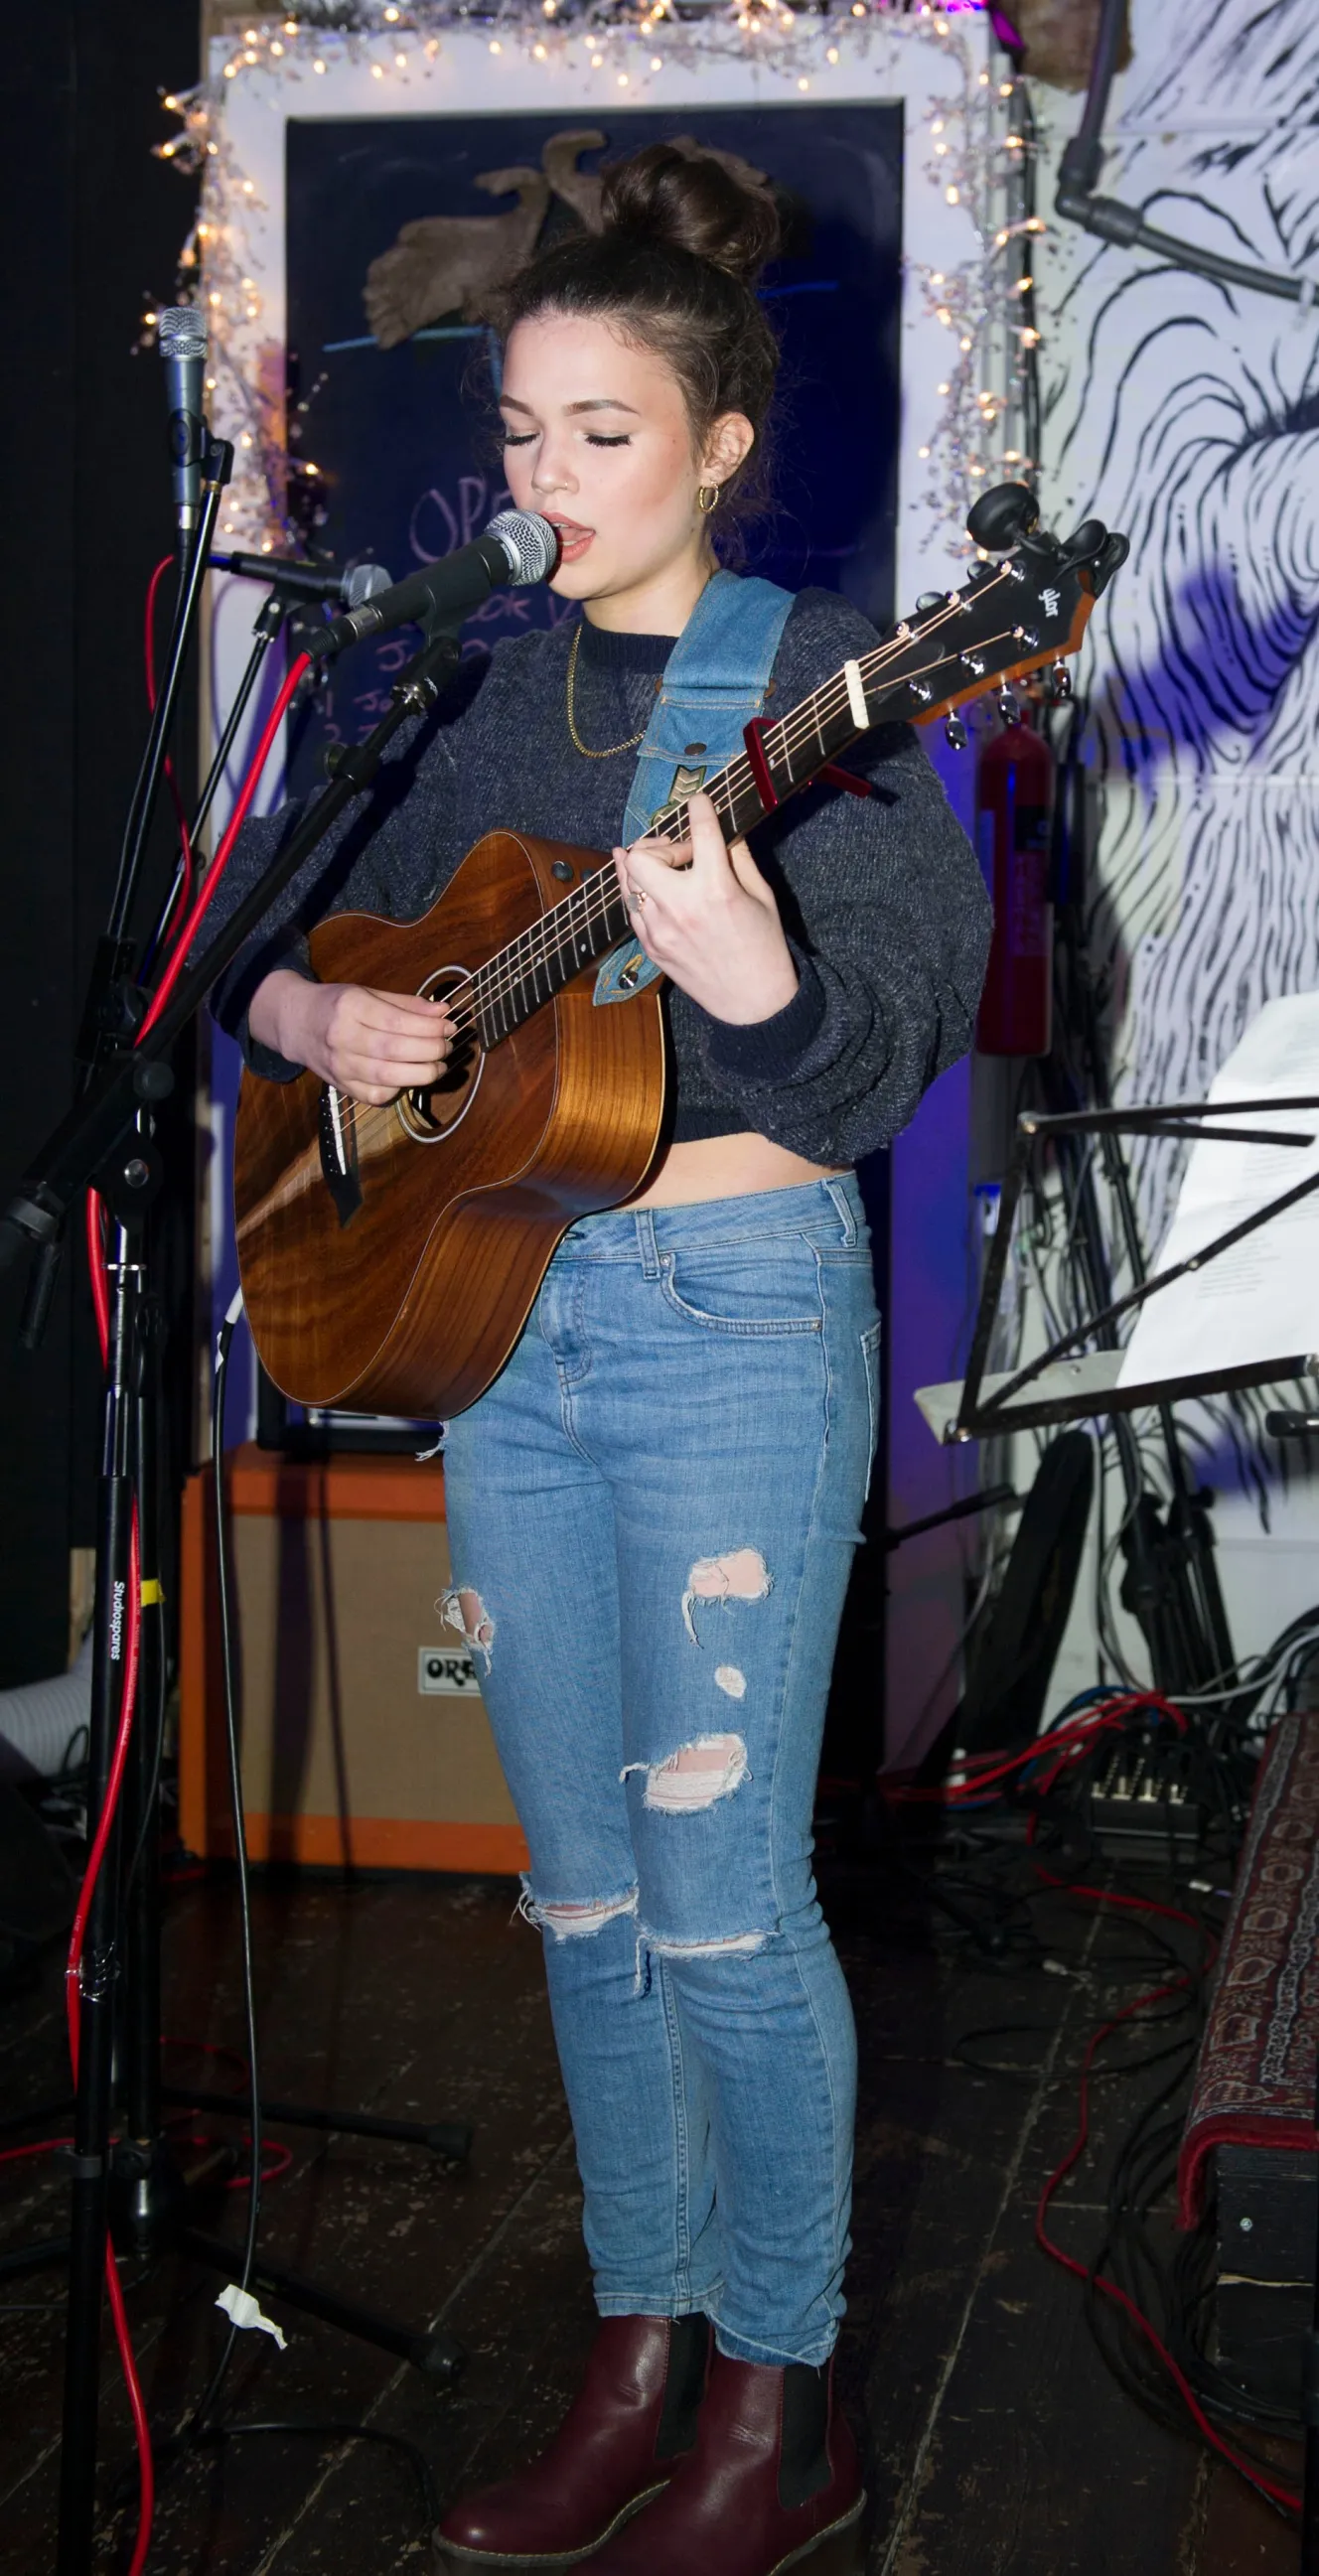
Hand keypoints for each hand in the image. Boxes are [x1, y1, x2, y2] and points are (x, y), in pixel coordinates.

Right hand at [249, 968, 454, 1105]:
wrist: (296, 1024)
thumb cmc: (337, 1005)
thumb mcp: (368, 993)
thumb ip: (406, 1005)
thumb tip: (444, 1013)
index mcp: (350, 1007)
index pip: (396, 1022)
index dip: (429, 1028)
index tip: (449, 1027)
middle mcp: (341, 1037)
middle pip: (394, 1050)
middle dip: (430, 1051)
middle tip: (447, 1047)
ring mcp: (339, 1065)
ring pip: (387, 1076)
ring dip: (422, 1074)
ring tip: (438, 1066)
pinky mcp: (341, 1086)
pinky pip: (376, 1096)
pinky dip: (399, 1089)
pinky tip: (410, 1078)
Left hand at [616, 792, 798, 1025]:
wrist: (753, 1002)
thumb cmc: (764, 947)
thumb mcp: (761, 896)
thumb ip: (738, 858)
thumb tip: (724, 831)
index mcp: (716, 890)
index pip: (700, 832)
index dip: (700, 808)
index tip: (700, 802)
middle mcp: (681, 907)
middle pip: (641, 856)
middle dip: (659, 847)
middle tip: (680, 855)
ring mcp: (660, 929)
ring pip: (628, 881)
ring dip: (645, 868)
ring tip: (663, 867)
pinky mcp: (652, 946)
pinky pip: (630, 908)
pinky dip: (638, 893)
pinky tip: (646, 885)